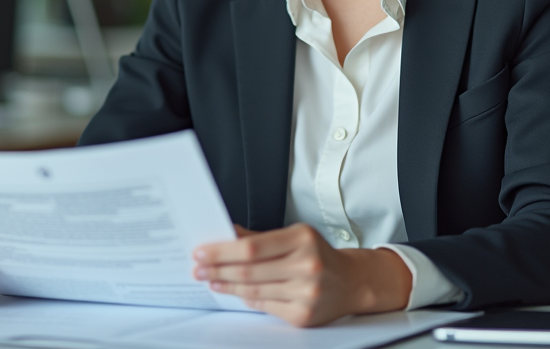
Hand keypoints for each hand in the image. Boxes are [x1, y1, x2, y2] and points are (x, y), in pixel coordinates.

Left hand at [192, 223, 411, 326]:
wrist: (351, 282)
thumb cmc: (319, 255)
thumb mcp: (295, 237)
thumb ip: (260, 238)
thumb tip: (226, 233)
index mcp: (303, 239)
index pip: (252, 247)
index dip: (222, 251)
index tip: (202, 252)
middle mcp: (307, 265)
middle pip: (250, 271)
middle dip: (218, 270)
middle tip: (198, 269)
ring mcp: (306, 293)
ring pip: (254, 291)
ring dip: (227, 286)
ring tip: (211, 280)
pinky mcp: (303, 315)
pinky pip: (265, 306)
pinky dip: (247, 300)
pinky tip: (235, 292)